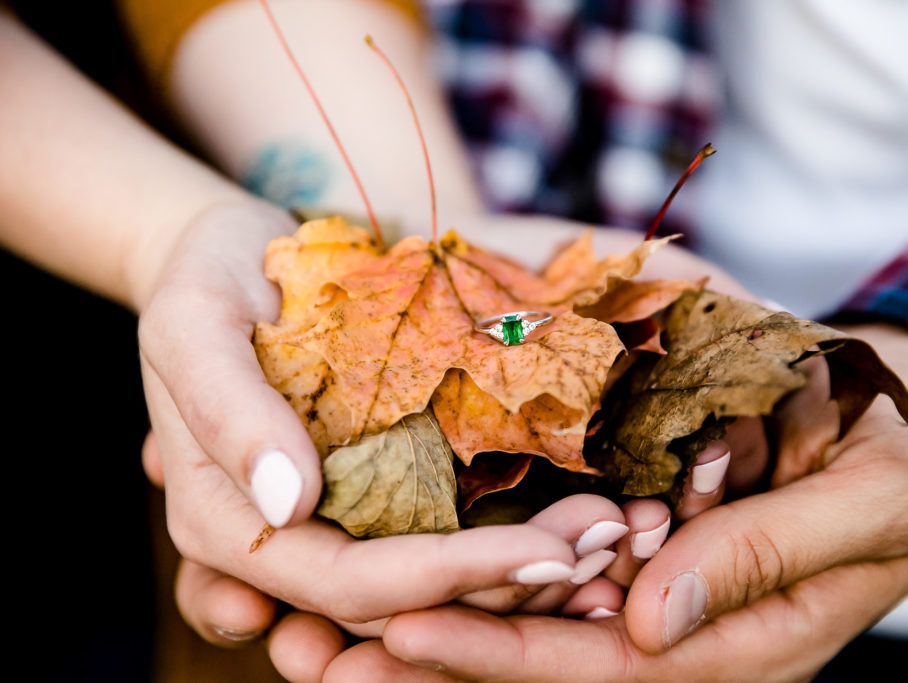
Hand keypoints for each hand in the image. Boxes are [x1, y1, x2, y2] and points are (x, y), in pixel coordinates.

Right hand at [140, 208, 749, 679]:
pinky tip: (574, 528)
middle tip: (609, 544)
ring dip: (522, 580)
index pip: (347, 583)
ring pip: (432, 592)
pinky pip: (440, 543)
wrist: (236, 256)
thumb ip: (227, 411)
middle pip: (405, 604)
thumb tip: (290, 503)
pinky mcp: (372, 496)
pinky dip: (507, 548)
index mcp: (233, 524)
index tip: (552, 556)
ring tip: (611, 542)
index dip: (449, 580)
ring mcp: (333, 526)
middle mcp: (287, 544)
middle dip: (509, 584)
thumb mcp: (194, 324)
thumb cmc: (210, 281)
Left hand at [374, 325, 907, 680]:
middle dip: (432, 656)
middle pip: (543, 656)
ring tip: (321, 616)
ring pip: (532, 613)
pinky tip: (400, 551)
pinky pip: (548, 559)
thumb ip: (764, 560)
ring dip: (432, 614)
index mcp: (740, 643)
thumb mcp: (865, 507)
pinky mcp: (636, 537)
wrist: (902, 414)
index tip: (400, 631)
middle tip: (315, 649)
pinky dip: (475, 561)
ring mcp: (653, 583)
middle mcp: (680, 626)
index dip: (502, 654)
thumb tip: (649, 622)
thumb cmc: (900, 457)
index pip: (603, 669)